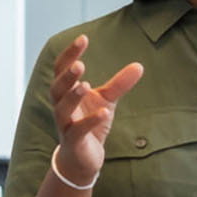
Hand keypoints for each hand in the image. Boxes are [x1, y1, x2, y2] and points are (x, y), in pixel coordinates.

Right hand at [47, 35, 143, 183]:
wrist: (82, 159)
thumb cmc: (90, 124)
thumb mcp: (106, 101)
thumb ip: (119, 84)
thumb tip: (139, 66)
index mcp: (66, 92)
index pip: (61, 69)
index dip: (70, 54)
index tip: (83, 38)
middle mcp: (61, 107)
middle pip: (56, 88)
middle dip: (66, 76)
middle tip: (79, 65)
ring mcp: (64, 125)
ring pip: (62, 109)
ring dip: (72, 96)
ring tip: (86, 85)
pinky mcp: (73, 142)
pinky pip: (78, 130)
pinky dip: (90, 121)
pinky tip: (104, 112)